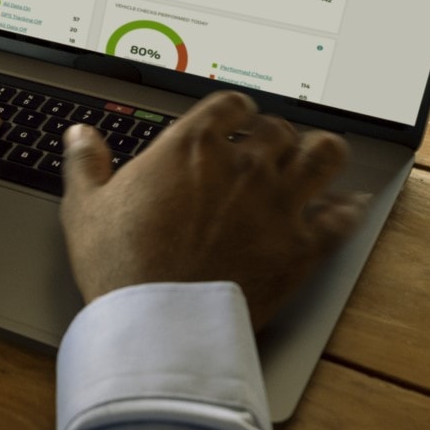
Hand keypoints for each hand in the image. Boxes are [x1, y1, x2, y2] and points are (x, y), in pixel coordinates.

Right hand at [58, 91, 366, 327]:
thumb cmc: (121, 267)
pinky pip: (343, 215)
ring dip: (321, 154)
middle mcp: (243, 165)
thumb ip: (86, 163)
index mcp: (192, 146)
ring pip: (324, 155)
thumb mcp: (86, 209)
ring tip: (317, 159)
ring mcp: (279, 203)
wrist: (160, 324)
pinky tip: (349, 205)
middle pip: (279, 129)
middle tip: (269, 149)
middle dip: (274, 135)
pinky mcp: (303, 246)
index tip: (234, 120)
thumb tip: (80, 136)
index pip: (231, 104)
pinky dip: (348, 207)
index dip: (235, 110)